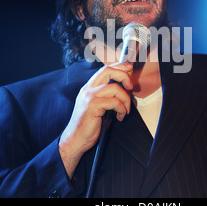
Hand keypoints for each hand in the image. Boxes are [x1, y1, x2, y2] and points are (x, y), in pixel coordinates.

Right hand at [58, 62, 133, 177]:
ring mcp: (89, 96)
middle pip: (108, 71)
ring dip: (125, 99)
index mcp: (89, 88)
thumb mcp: (100, 107)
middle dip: (123, 76)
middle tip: (131, 86)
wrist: (75, 140)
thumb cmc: (88, 126)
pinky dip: (121, 109)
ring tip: (124, 110)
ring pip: (114, 87)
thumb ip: (109, 97)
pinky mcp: (92, 105)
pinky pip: (114, 101)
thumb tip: (126, 89)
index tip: (129, 66)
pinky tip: (119, 117)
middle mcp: (87, 89)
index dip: (118, 66)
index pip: (104, 69)